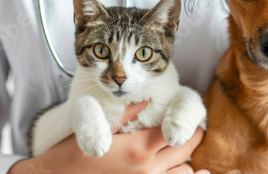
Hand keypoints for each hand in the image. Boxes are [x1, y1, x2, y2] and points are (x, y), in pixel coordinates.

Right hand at [8, 101, 209, 173]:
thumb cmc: (75, 152)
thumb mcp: (99, 127)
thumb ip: (127, 114)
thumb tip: (147, 100)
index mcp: (139, 148)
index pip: (178, 132)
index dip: (187, 123)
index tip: (190, 117)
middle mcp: (148, 169)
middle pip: (185, 150)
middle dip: (191, 137)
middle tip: (192, 129)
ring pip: (183, 172)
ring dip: (183, 159)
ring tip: (177, 148)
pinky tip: (180, 168)